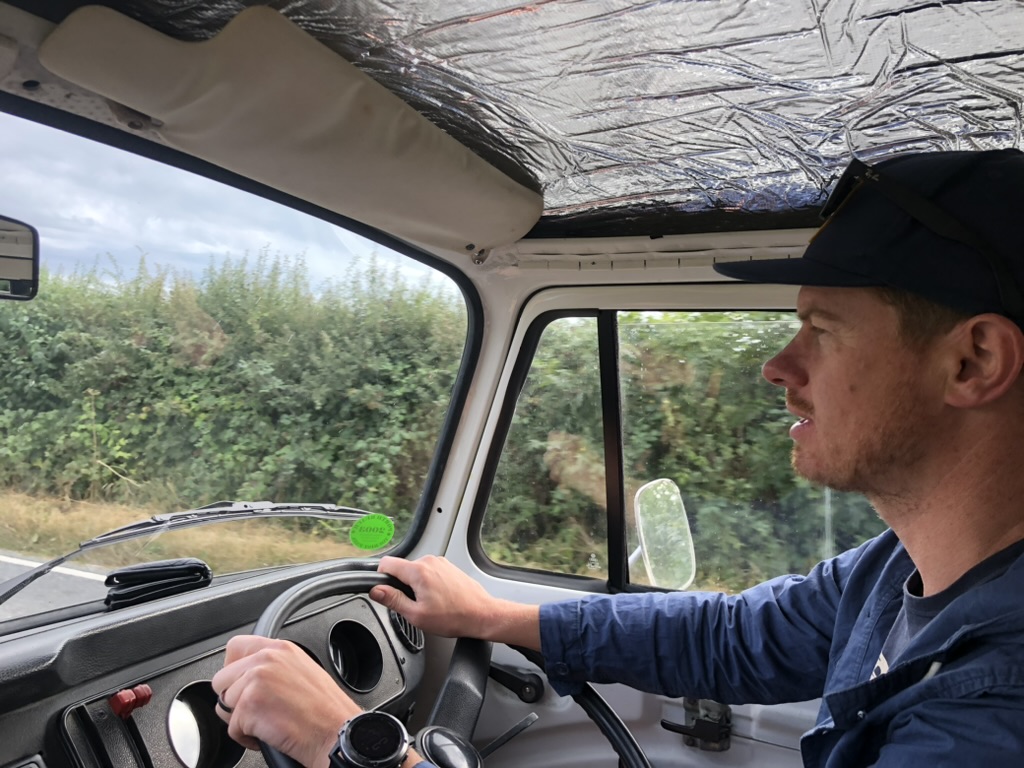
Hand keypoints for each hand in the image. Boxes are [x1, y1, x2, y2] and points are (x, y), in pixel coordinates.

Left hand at [212, 635, 359, 767]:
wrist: (335, 732)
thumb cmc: (326, 709)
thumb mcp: (302, 670)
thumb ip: (274, 665)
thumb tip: (249, 676)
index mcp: (280, 649)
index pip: (236, 646)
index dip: (232, 668)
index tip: (238, 683)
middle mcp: (266, 659)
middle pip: (222, 678)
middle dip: (232, 698)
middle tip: (254, 710)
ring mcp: (256, 680)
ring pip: (224, 704)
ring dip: (240, 720)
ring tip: (266, 722)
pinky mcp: (249, 705)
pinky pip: (231, 728)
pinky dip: (246, 738)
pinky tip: (268, 734)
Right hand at [372, 555, 540, 648]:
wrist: (481, 614)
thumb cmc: (454, 617)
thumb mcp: (416, 615)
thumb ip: (393, 600)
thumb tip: (375, 590)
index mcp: (418, 571)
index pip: (387, 563)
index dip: (380, 577)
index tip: (384, 590)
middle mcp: (429, 561)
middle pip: (402, 568)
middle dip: (401, 585)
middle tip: (413, 605)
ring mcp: (440, 562)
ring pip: (415, 571)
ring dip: (416, 586)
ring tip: (430, 603)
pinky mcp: (447, 566)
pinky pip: (429, 572)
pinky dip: (428, 584)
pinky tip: (439, 599)